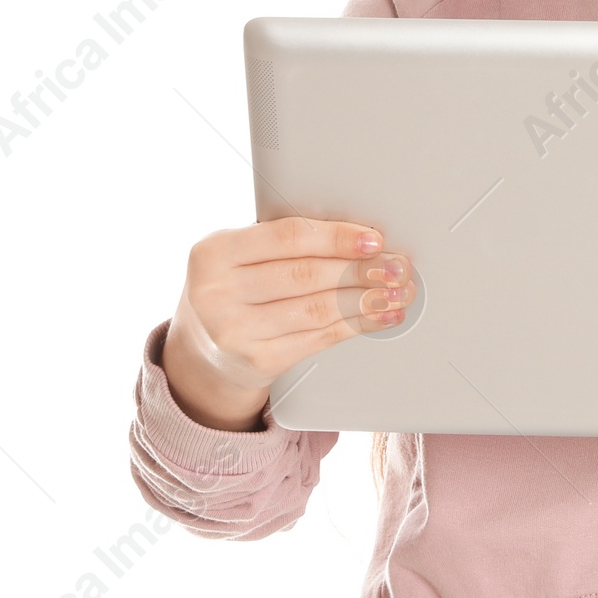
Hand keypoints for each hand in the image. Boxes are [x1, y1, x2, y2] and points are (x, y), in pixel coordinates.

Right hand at [161, 217, 417, 429]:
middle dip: (361, 269)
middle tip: (397, 266)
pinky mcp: (257, 361)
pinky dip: (357, 325)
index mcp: (214, 252)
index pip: (288, 236)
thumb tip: (359, 236)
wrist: (201, 352)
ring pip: (318, 309)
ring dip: (367, 299)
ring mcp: (235, 331)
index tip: (374, 239)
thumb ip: (283, 242)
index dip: (337, 237)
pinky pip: (319, 338)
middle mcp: (217, 293)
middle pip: (307, 275)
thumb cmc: (233, 289)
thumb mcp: (238, 257)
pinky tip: (380, 316)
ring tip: (397, 291)